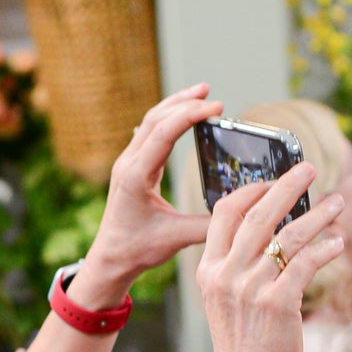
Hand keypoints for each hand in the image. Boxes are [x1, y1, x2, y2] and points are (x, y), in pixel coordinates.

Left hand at [73, 86, 221, 306]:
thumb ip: (210, 225)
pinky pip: (148, 133)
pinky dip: (167, 119)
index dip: (191, 115)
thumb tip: (242, 210)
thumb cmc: (137, 249)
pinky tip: (179, 115)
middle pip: (156, 119)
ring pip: (150, 122)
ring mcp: (126, 163)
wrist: (109, 258)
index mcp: (136, 176)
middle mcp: (128, 164)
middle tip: (209, 93)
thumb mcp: (176, 238)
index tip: (217, 107)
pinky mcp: (130, 167)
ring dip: (175, 105)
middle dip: (184, 101)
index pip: (164, 133)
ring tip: (200, 93)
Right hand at [195, 161, 343, 351]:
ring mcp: (252, 288)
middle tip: (308, 169)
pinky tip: (338, 243)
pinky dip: (326, 248)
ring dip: (317, 215)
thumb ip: (237, 265)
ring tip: (337, 202)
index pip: (224, 213)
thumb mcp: (226, 299)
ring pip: (288, 235)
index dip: (251, 190)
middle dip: (286, 186)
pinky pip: (307, 262)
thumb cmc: (244, 343)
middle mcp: (227, 275)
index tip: (273, 181)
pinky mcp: (279, 303)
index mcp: (209, 270)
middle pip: (258, 214)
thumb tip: (271, 229)